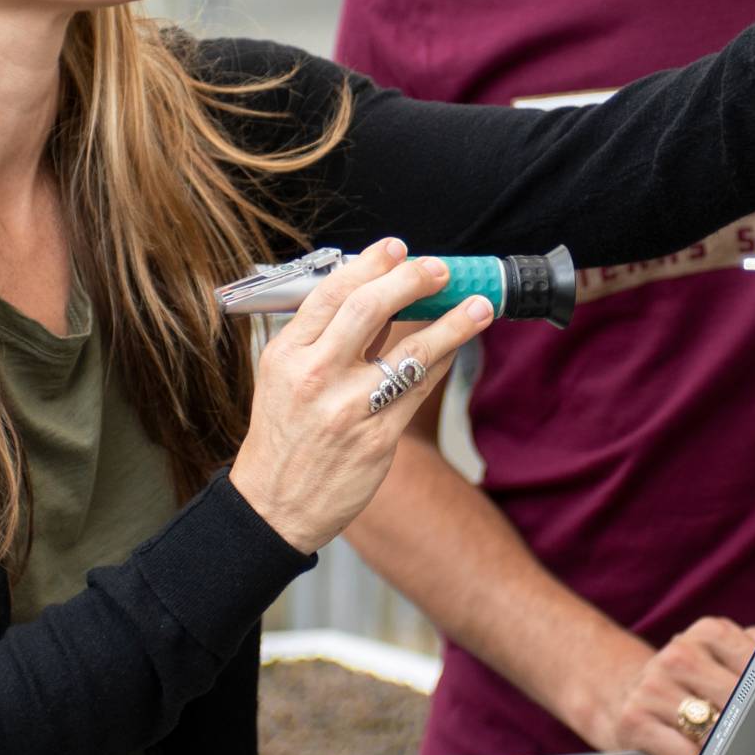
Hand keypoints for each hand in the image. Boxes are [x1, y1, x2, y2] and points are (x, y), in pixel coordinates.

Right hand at [227, 240, 496, 553]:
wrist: (274, 506)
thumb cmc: (283, 438)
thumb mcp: (282, 378)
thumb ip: (321, 339)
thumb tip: (377, 297)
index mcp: (286, 354)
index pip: (331, 293)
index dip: (369, 264)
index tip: (396, 248)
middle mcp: (314, 376)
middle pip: (370, 309)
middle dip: (412, 280)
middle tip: (440, 269)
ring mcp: (347, 409)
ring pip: (410, 350)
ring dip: (452, 323)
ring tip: (479, 306)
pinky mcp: (377, 439)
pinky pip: (420, 390)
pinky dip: (442, 363)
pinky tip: (456, 348)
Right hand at [579, 615, 754, 754]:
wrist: (623, 692)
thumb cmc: (694, 677)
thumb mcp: (732, 651)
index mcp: (709, 632)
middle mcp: (678, 654)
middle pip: (737, 698)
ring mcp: (653, 687)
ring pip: (712, 730)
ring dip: (730, 747)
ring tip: (738, 753)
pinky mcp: (633, 722)